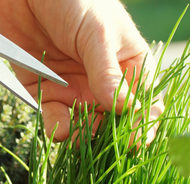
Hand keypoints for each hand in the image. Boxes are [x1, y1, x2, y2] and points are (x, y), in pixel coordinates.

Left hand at [0, 0, 162, 141]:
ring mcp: (75, 89)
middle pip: (114, 122)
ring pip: (85, 127)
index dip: (143, 123)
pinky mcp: (46, 92)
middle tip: (106, 144)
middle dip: (111, 136)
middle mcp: (104, 83)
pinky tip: (60, 129)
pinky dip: (57, 127)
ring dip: (84, 137)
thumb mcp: (97, 34)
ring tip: (80, 137)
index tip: (138, 139)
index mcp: (128, 66)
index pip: (144, 102)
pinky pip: (54, 118)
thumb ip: (108, 73)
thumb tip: (127, 108)